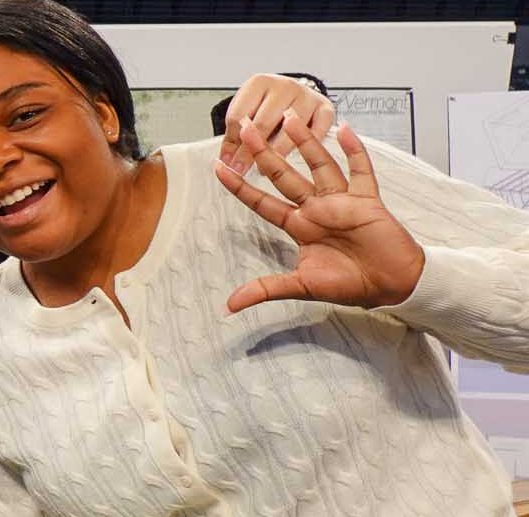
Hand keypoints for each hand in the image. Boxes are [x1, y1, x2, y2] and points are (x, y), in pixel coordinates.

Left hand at [216, 117, 424, 312]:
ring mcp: (342, 201)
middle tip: (246, 125)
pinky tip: (344, 128)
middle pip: (285, 175)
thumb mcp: (302, 287)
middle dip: (265, 152)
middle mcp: (317, 208)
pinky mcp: (368, 200)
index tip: (217, 167)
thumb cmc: (350, 285)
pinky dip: (354, 150)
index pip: (262, 202)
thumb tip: (229, 306)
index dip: (240, 186)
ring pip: (320, 165)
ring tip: (289, 117)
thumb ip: (266, 289)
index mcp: (299, 226)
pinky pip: (361, 171)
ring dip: (306, 141)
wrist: (392, 286)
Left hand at [219, 73, 336, 173]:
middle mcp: (284, 86)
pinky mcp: (325, 108)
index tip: (229, 164)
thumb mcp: (246, 113)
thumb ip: (234, 136)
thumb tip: (227, 161)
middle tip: (242, 170)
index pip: (239, 115)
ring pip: (288, 130)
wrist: (293, 93)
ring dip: (275, 153)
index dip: (232, 142)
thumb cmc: (266, 105)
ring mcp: (306, 96)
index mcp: (258, 83)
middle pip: (263, 123)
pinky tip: (293, 159)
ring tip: (263, 169)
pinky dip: (305, 147)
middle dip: (250, 152)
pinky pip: (316, 132)